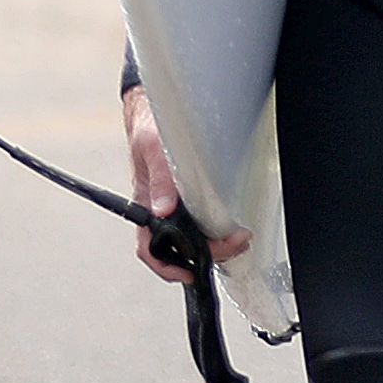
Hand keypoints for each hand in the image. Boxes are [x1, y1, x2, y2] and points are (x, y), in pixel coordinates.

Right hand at [121, 85, 243, 288]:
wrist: (155, 110)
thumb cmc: (149, 128)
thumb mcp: (153, 149)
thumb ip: (160, 179)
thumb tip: (164, 210)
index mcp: (145, 206)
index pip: (150, 249)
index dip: (168, 267)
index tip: (191, 272)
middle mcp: (159, 210)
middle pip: (179, 249)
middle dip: (207, 254)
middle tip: (235, 243)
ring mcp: (174, 205)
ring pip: (192, 238)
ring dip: (215, 244)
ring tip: (238, 238)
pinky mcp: (188, 196)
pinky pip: (201, 221)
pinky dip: (216, 228)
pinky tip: (230, 226)